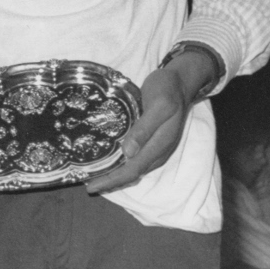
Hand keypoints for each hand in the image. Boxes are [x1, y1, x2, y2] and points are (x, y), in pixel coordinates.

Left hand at [86, 57, 202, 194]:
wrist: (180, 82)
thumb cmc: (168, 91)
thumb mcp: (158, 106)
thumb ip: (144, 129)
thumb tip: (128, 153)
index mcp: (159, 145)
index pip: (133, 170)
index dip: (113, 180)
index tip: (92, 186)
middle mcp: (158, 151)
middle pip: (133, 173)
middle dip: (111, 182)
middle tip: (89, 186)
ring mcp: (156, 147)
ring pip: (134, 168)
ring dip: (117, 175)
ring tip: (96, 177)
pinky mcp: (153, 140)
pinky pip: (136, 158)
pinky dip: (123, 164)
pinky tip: (111, 161)